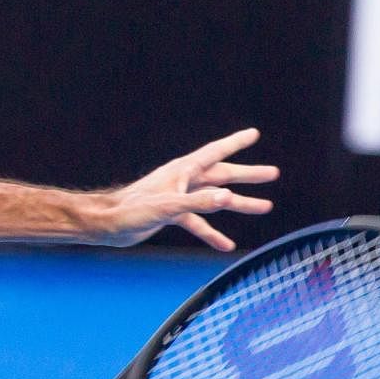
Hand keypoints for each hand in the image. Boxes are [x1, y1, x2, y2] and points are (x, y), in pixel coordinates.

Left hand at [101, 128, 277, 250]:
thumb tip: (227, 197)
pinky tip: (226, 244)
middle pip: (221, 175)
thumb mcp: (168, 207)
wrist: (107, 225)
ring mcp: (178, 198)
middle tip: (272, 174)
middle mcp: (182, 181)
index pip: (214, 153)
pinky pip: (198, 223)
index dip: (235, 143)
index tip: (254, 134)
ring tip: (264, 207)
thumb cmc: (131, 211)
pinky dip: (212, 233)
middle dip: (247, 175)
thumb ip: (198, 202)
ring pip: (214, 199)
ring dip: (238, 204)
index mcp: (182, 171)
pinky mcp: (171, 215)